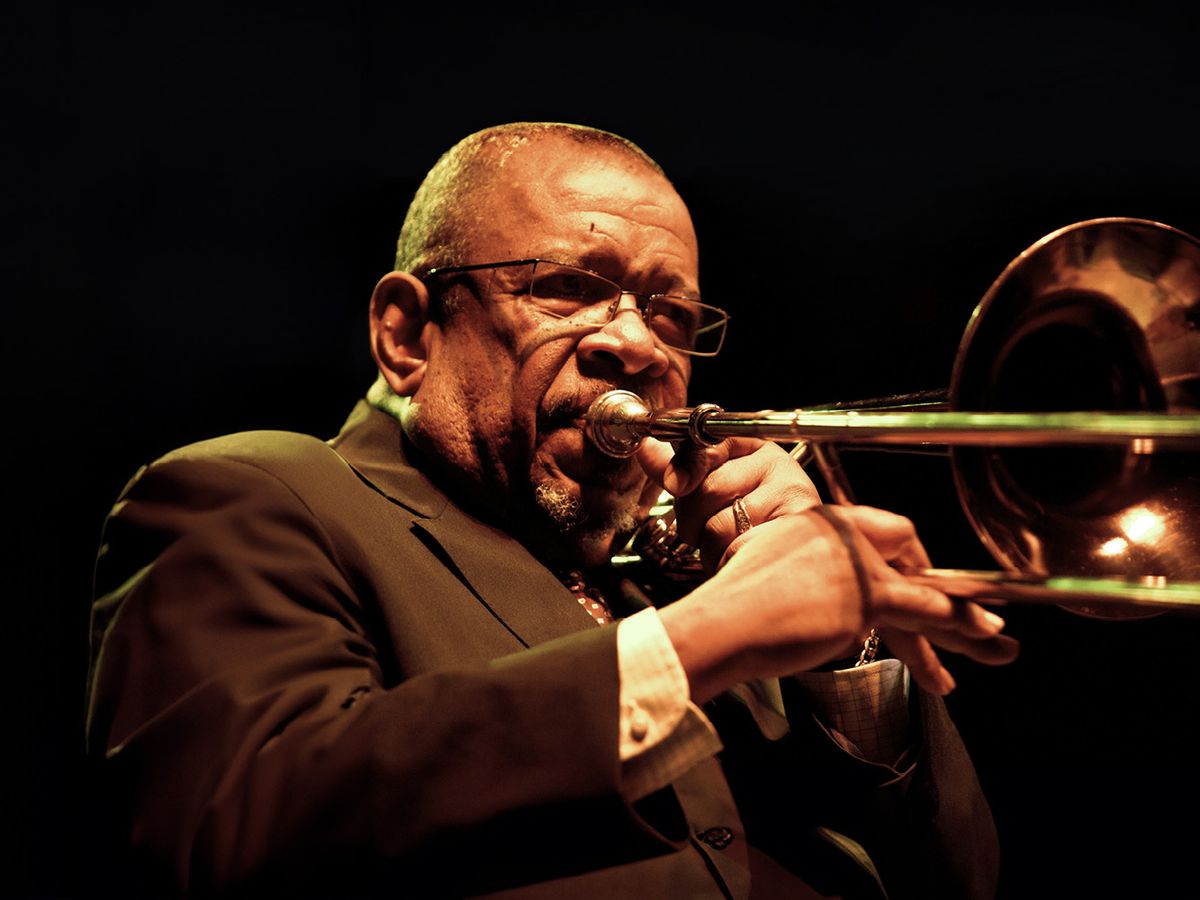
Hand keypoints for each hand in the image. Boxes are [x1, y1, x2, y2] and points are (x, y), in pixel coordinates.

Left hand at [637, 436, 819, 571]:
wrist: (799, 553)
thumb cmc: (752, 517)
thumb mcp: (716, 485)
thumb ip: (680, 469)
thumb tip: (646, 449)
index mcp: (754, 446)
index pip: (711, 444)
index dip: (685, 465)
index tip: (674, 483)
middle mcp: (778, 464)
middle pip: (708, 488)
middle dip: (692, 518)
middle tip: (704, 528)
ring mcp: (791, 495)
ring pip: (719, 525)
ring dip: (710, 547)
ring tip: (726, 545)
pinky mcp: (794, 531)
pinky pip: (737, 548)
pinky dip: (727, 560)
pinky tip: (740, 557)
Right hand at [658, 505, 1018, 702]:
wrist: (723, 623)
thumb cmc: (731, 606)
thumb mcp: (762, 567)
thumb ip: (795, 568)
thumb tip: (811, 595)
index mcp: (818, 519)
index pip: (879, 529)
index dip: (905, 558)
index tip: (917, 580)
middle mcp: (843, 530)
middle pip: (905, 555)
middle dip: (936, 586)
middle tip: (965, 615)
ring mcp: (859, 561)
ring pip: (920, 589)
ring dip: (961, 619)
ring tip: (995, 641)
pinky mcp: (868, 595)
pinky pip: (924, 610)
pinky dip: (956, 623)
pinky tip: (981, 636)